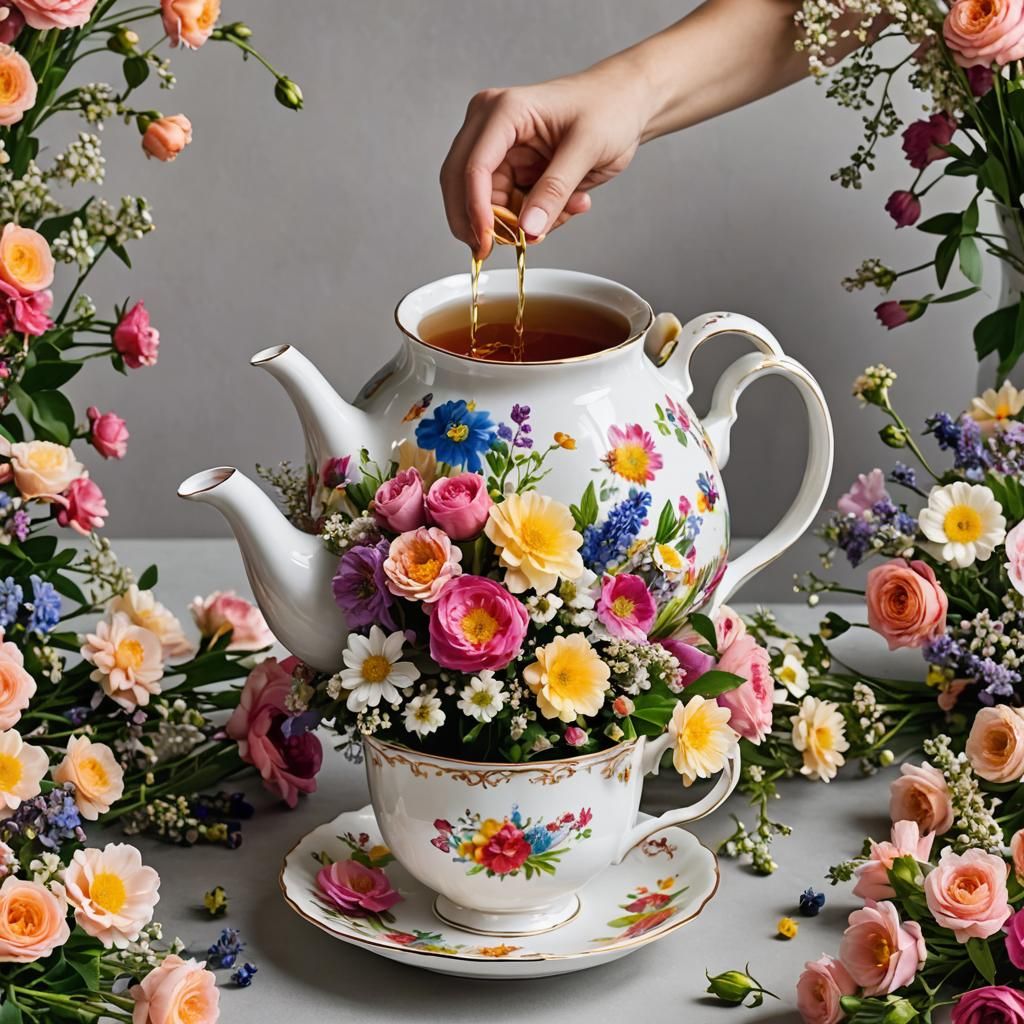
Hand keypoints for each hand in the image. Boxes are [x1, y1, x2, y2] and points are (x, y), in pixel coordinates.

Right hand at [440, 64, 651, 258]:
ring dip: (518, 222)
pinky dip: (531, 218)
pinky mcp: (508, 168)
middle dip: (483, 222)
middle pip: (460, 185)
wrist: (624, 103)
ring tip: (568, 208)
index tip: (487, 244)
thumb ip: (555, 190)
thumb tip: (527, 229)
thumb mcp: (587, 149)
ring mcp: (495, 148)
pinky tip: (568, 204)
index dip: (475, 210)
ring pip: (483, 203)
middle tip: (514, 247)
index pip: (474, 167)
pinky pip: (506, 208)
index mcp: (504, 111)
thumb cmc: (609, 108)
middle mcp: (488, 126)